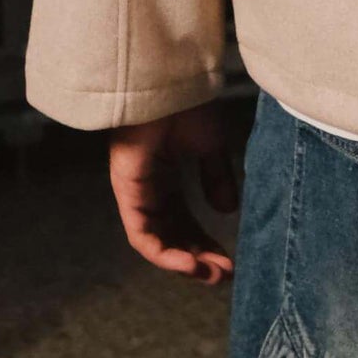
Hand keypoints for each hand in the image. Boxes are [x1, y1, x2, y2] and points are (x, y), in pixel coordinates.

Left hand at [108, 99, 239, 284]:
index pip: (183, 222)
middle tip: (224, 277)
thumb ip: (217, 177)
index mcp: (165, 178)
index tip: (230, 261)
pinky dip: (164, 254)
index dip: (205, 243)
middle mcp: (148, 190)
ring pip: (156, 242)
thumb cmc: (188, 103)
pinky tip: (190, 264)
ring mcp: (135, 193)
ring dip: (183, 262)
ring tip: (211, 276)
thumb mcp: (211, 145)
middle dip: (197, 259)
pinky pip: (142, 235)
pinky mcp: (127, 192)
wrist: (169, 81)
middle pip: (171, 236)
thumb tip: (226, 211)